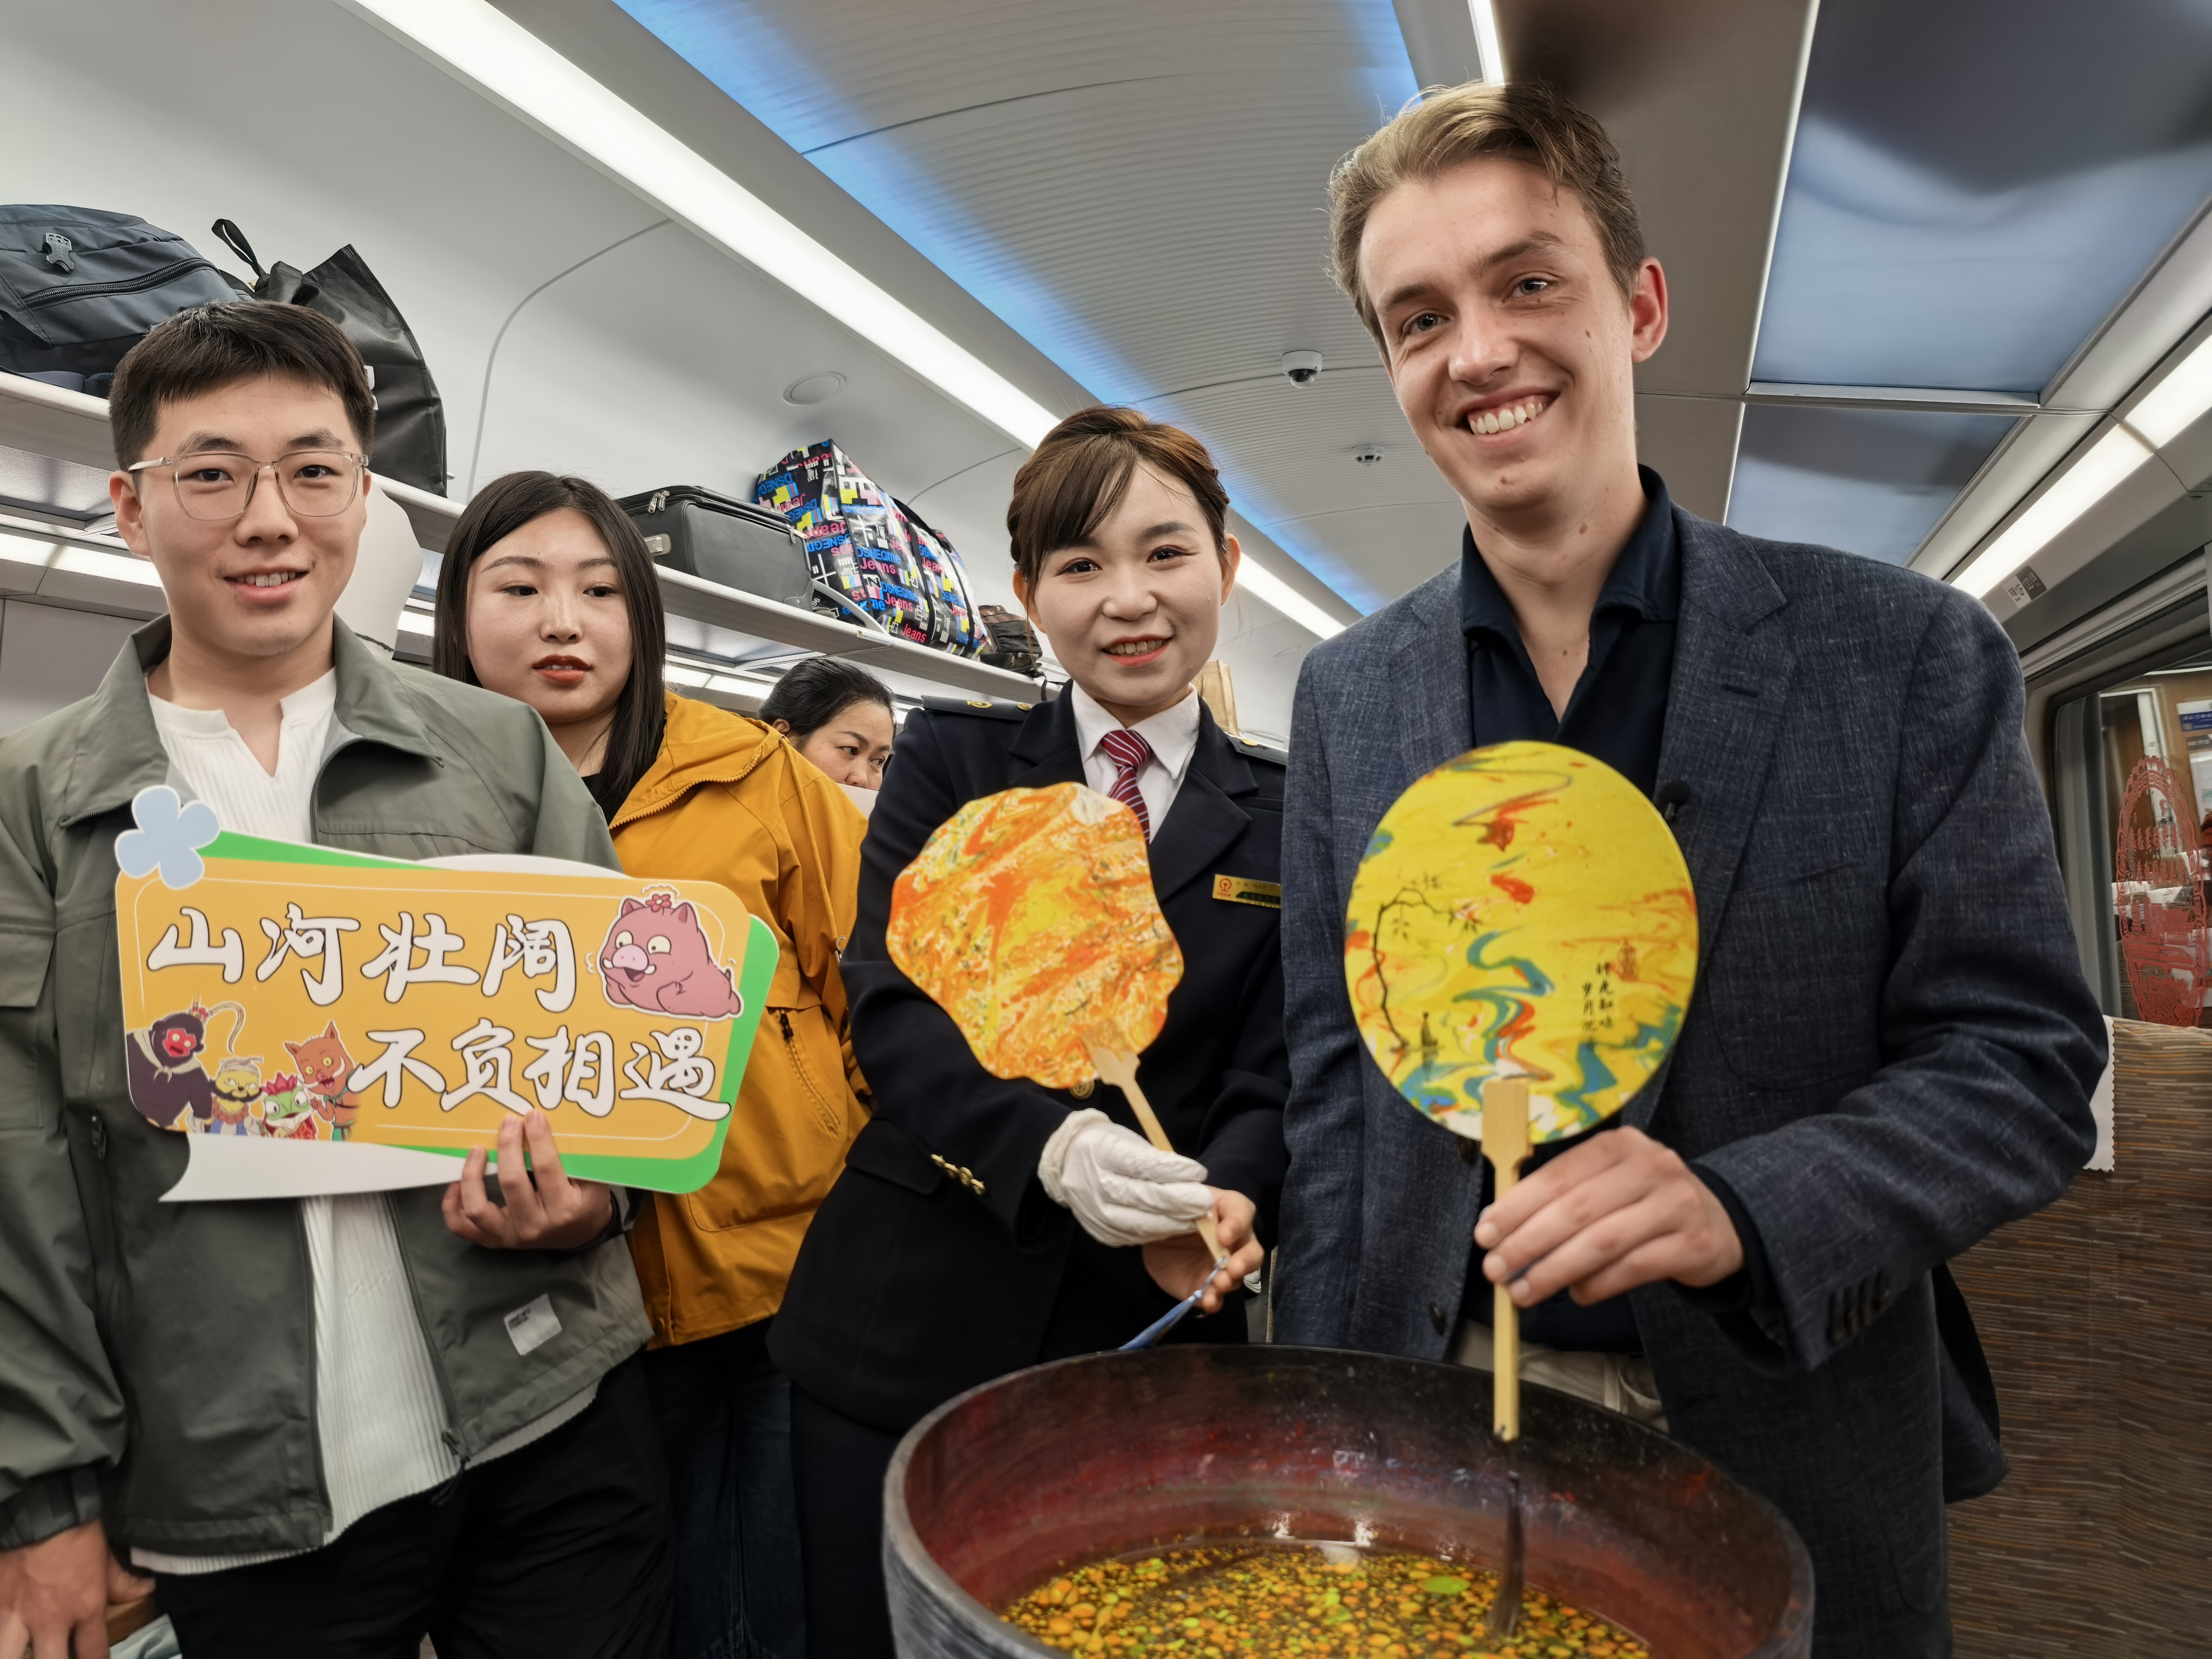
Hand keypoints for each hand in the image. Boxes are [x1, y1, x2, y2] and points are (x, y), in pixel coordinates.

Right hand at [0, 1520, 150, 1658]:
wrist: (41, 1510)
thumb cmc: (78, 1531)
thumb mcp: (108, 1557)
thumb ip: (124, 1582)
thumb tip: (147, 1589)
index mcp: (85, 1609)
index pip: (94, 1655)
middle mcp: (51, 1620)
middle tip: (58, 1655)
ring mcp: (17, 1616)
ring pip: (10, 1658)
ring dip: (17, 1656)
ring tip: (24, 1650)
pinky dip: (1, 1640)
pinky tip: (7, 1638)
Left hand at [443, 1109, 613, 1249]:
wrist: (579, 1234)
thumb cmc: (587, 1200)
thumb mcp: (595, 1179)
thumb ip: (579, 1156)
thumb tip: (553, 1123)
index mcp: (564, 1209)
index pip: (546, 1168)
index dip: (538, 1138)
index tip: (532, 1115)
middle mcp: (534, 1226)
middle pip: (511, 1182)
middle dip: (507, 1146)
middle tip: (508, 1122)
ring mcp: (511, 1236)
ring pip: (478, 1208)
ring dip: (473, 1175)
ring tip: (477, 1150)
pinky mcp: (495, 1240)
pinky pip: (463, 1227)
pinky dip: (452, 1206)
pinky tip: (455, 1184)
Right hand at [1037, 1110, 1213, 1247]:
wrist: (1066, 1161)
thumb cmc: (1106, 1146)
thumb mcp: (1128, 1141)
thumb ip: (1155, 1160)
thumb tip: (1190, 1177)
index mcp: (1100, 1152)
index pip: (1139, 1164)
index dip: (1171, 1171)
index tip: (1199, 1173)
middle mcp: (1093, 1184)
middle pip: (1140, 1196)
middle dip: (1177, 1201)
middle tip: (1205, 1202)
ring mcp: (1094, 1212)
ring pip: (1137, 1222)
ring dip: (1171, 1222)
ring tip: (1196, 1218)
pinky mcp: (1099, 1232)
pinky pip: (1132, 1236)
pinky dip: (1157, 1232)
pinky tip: (1175, 1227)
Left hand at [1143, 1189, 1261, 1315]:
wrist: (1148, 1237)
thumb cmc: (1166, 1212)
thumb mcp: (1174, 1203)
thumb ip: (1189, 1206)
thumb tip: (1208, 1219)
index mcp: (1224, 1210)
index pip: (1242, 1212)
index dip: (1237, 1224)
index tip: (1223, 1236)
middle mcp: (1230, 1241)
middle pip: (1252, 1251)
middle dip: (1246, 1260)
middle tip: (1233, 1268)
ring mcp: (1219, 1267)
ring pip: (1237, 1278)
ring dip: (1230, 1282)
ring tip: (1219, 1284)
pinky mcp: (1205, 1286)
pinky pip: (1216, 1298)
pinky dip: (1214, 1301)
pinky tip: (1208, 1301)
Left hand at [1473, 1125, 1741, 1306]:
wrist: (1721, 1223)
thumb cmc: (1645, 1203)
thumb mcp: (1608, 1183)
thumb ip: (1563, 1198)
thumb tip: (1502, 1231)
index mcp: (1618, 1144)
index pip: (1557, 1175)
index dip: (1516, 1206)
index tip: (1485, 1233)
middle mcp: (1650, 1166)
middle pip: (1576, 1209)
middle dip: (1527, 1242)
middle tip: (1496, 1269)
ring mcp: (1675, 1204)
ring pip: (1601, 1241)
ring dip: (1554, 1270)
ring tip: (1523, 1292)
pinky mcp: (1692, 1243)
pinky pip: (1632, 1268)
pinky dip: (1597, 1285)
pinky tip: (1576, 1295)